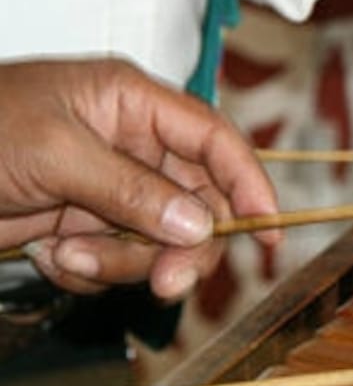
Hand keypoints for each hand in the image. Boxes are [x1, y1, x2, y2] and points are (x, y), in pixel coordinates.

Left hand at [0, 59, 279, 301]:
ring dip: (120, 263)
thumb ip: (133, 189)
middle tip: (165, 282)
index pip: (214, 140)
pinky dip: (89, 273)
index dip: (249, 183)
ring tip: (67, 257)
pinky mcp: (82, 227)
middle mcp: (128, 145)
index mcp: (130, 103)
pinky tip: (51, 257)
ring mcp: (107, 190)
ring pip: (159, 242)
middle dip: (180, 246)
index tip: (267, 230)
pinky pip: (117, 263)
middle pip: (196, 204)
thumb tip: (198, 223)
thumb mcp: (55, 152)